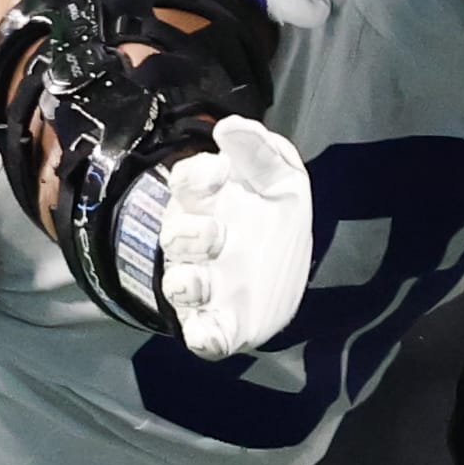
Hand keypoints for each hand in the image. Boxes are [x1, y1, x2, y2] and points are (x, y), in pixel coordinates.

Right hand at [145, 114, 314, 358]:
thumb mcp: (282, 178)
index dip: (196, 176)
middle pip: (176, 237)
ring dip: (186, 283)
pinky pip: (201, 336)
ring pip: (179, 286)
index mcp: (209, 205)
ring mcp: (205, 285)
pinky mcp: (219, 324)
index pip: (187, 184)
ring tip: (195, 282)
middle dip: (190, 235)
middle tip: (215, 234)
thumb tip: (229, 127)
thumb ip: (261, 150)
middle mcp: (198, 245)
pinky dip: (202, 337)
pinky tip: (208, 335)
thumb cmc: (274, 218)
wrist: (287, 275)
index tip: (220, 171)